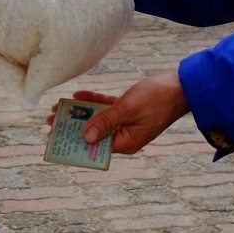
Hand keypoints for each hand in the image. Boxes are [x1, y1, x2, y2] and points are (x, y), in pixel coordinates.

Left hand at [46, 72, 190, 155]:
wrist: (182, 85)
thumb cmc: (157, 98)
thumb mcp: (127, 110)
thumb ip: (105, 122)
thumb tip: (85, 137)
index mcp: (126, 142)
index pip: (94, 147)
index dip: (74, 142)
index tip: (55, 137)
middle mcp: (125, 136)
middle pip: (93, 133)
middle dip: (73, 126)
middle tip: (51, 120)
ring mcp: (127, 123)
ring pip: (98, 120)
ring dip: (81, 113)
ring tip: (59, 108)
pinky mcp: (130, 110)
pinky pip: (108, 109)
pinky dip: (94, 103)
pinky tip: (78, 96)